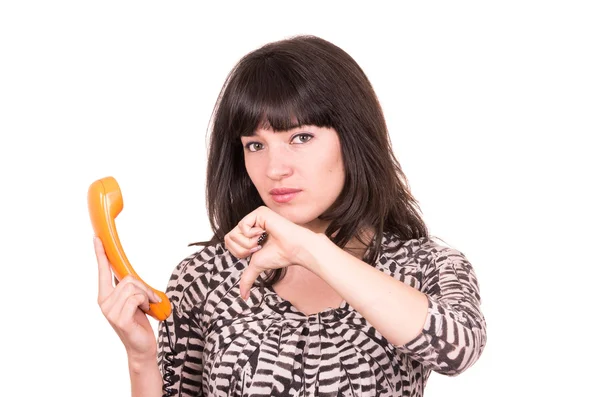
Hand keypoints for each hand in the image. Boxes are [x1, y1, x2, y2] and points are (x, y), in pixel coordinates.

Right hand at [94, 237, 159, 361]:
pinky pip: (137, 297)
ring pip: (133, 287)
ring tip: (147, 307)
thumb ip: (127, 287)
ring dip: (146, 295)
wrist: (142, 347)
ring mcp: (110, 311)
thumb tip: (127, 273)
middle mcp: (104, 302)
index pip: (102, 271)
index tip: (97, 238)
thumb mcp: (133, 301)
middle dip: (143, 287)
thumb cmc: (139, 322)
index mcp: (105, 296)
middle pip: (127, 278)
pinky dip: (146, 302)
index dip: (100, 254)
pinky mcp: (119, 318)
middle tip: (149, 300)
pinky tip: (146, 312)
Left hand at [224, 206, 312, 298]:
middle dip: (242, 248)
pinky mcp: (259, 212)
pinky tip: (265, 232)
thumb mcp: (257, 265)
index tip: (256, 251)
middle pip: (228, 238)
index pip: (229, 242)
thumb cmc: (280, 255)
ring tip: (263, 240)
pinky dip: (252, 234)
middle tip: (258, 247)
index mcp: (248, 233)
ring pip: (234, 233)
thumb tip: (243, 296)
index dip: (239, 252)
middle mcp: (250, 223)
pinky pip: (242, 225)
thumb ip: (247, 278)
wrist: (294, 249)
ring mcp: (254, 216)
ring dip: (249, 243)